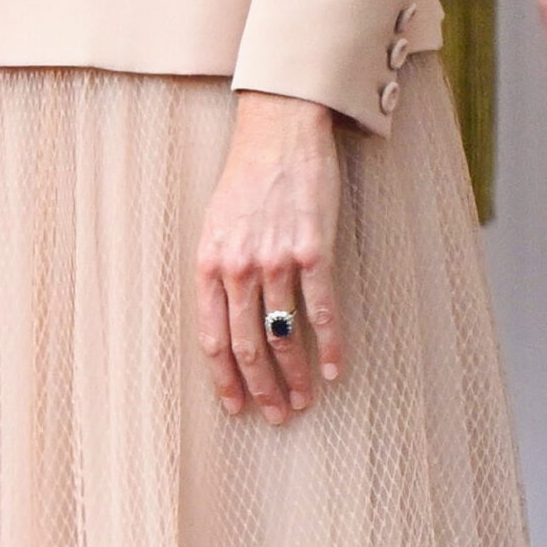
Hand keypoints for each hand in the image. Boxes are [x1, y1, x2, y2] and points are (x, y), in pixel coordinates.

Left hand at [195, 91, 343, 425]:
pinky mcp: (314, 250)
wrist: (278, 130)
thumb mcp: (217, 223)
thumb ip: (220, 269)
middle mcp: (238, 264)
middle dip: (262, 389)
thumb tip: (227, 320)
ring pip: (283, 335)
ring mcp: (276, 258)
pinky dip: (331, 346)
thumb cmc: (248, 177)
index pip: (212, 336)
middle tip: (278, 417)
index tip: (237, 409)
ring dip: (295, 376)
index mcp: (210, 260)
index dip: (225, 378)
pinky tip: (336, 370)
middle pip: (247, 345)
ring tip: (304, 401)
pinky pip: (322, 310)